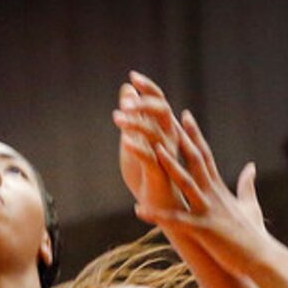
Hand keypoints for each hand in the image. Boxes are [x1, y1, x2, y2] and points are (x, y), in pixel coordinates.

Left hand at [114, 71, 181, 209]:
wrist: (162, 210)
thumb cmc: (149, 177)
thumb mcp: (136, 142)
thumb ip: (132, 116)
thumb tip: (127, 91)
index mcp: (166, 132)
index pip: (161, 103)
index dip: (149, 88)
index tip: (133, 76)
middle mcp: (170, 142)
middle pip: (163, 112)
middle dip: (144, 103)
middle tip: (124, 103)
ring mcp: (167, 159)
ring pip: (156, 134)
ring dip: (136, 124)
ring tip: (117, 120)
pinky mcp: (160, 177)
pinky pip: (150, 159)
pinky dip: (137, 149)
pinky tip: (124, 142)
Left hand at [132, 109, 272, 271]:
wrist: (261, 259)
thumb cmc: (254, 236)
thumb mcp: (251, 205)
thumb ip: (247, 185)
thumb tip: (250, 167)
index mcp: (220, 189)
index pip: (205, 155)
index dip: (194, 134)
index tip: (184, 114)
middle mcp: (213, 195)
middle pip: (195, 160)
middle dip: (180, 137)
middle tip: (165, 117)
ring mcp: (208, 211)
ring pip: (187, 183)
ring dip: (170, 166)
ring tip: (153, 149)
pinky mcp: (204, 230)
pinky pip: (176, 221)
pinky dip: (158, 215)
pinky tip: (139, 209)